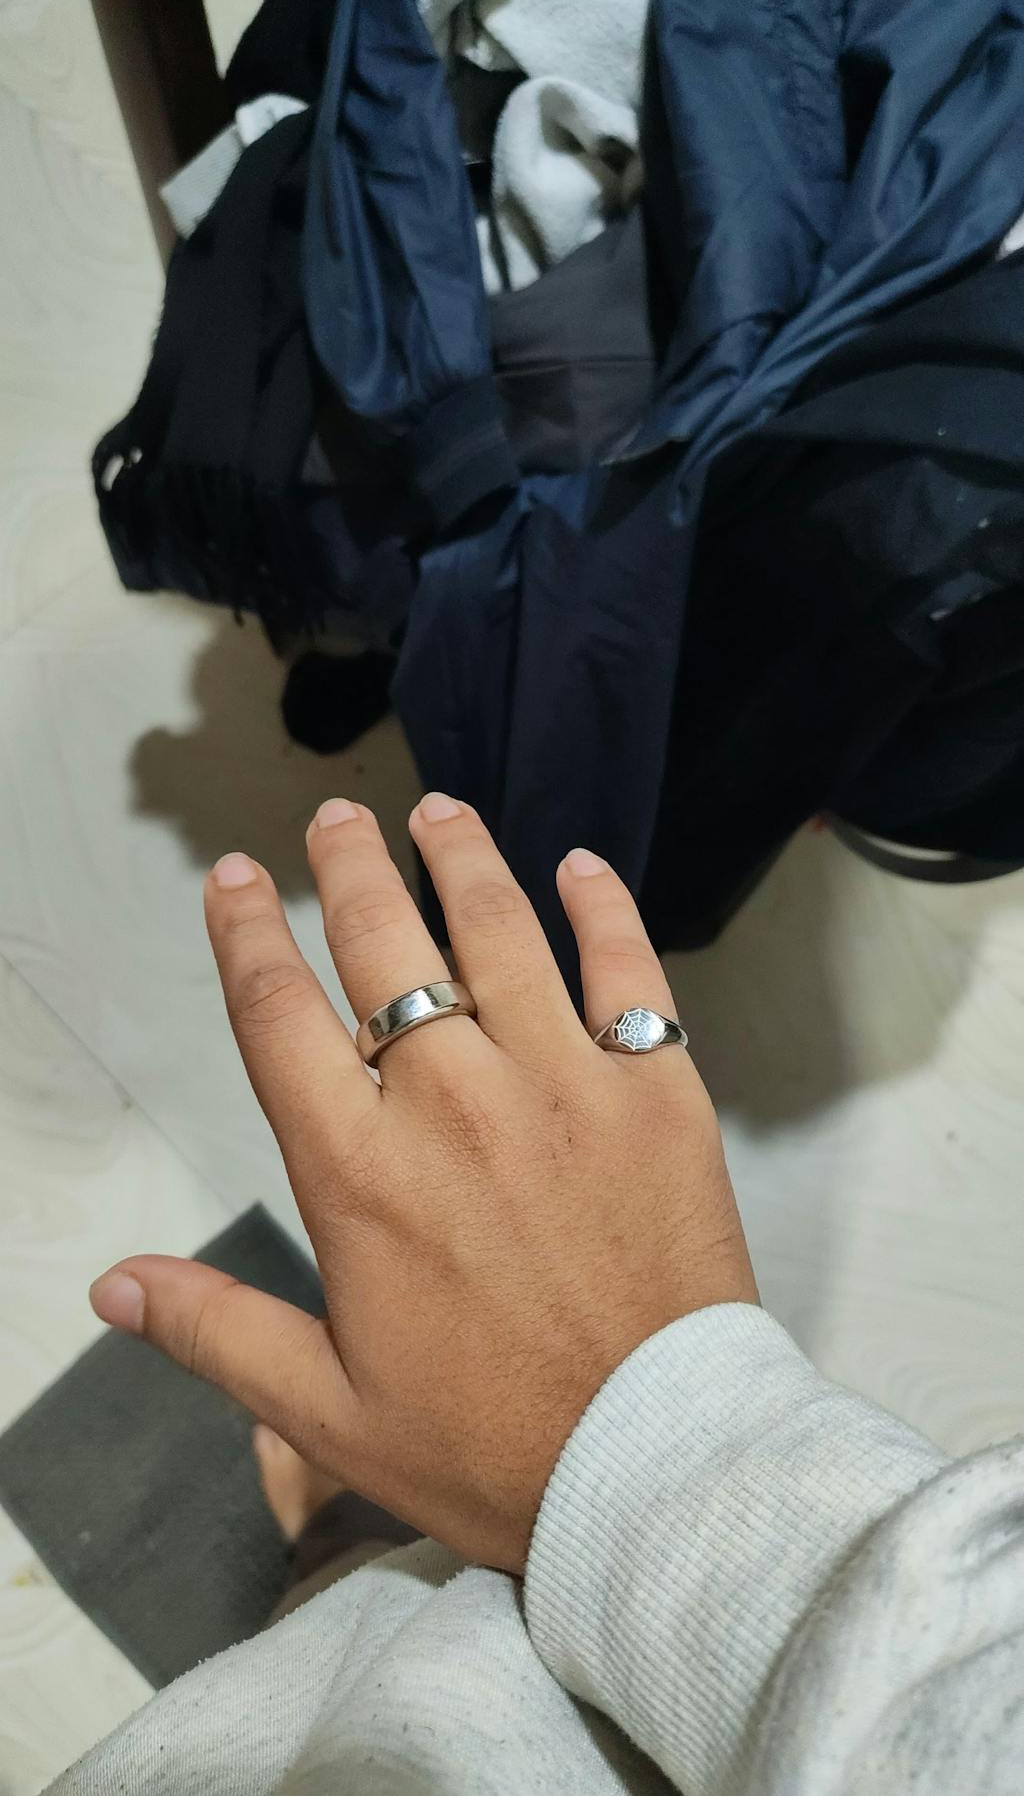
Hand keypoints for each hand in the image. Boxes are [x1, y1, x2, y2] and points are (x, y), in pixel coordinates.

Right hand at [91, 794, 756, 1571]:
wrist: (655, 1470)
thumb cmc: (487, 1446)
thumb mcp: (327, 1409)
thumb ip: (217, 1333)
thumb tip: (111, 1286)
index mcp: (360, 1173)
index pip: (279, 1017)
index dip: (247, 935)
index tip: (234, 878)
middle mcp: (453, 1103)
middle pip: (385, 947)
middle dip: (349, 869)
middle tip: (334, 817)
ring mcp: (564, 1086)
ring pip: (499, 933)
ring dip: (461, 859)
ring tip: (437, 810)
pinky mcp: (659, 1095)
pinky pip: (630, 973)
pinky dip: (604, 910)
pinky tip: (583, 867)